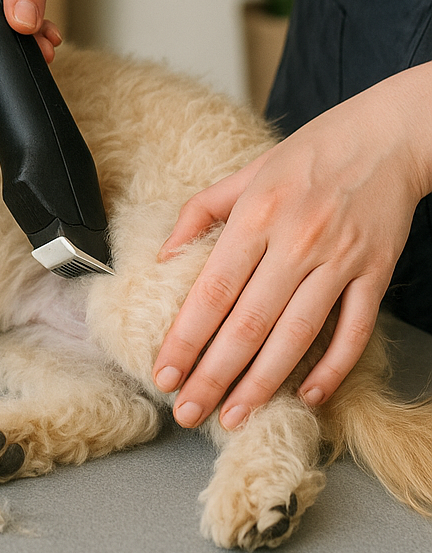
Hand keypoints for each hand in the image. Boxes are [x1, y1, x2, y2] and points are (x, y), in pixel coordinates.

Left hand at [152, 68, 431, 429]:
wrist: (388, 136)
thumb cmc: (309, 154)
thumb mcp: (245, 172)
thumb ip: (201, 213)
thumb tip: (164, 256)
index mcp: (256, 215)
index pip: (212, 290)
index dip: (186, 337)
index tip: (164, 372)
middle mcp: (295, 241)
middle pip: (248, 323)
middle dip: (213, 375)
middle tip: (187, 411)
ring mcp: (339, 261)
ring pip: (295, 335)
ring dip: (261, 383)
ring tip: (232, 416)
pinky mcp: (375, 274)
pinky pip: (353, 331)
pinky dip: (331, 367)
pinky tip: (306, 395)